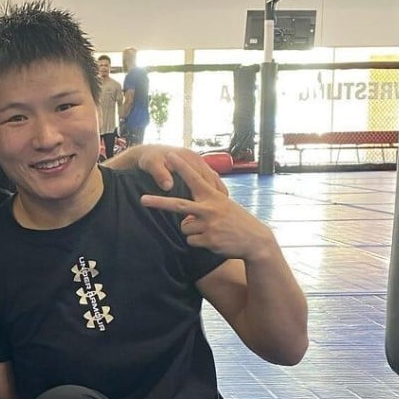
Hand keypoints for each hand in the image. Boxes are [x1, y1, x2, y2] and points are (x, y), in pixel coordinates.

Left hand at [141, 153, 274, 259]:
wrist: (256, 240)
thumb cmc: (238, 221)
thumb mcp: (224, 206)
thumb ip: (205, 205)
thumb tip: (186, 216)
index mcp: (213, 196)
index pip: (194, 178)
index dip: (181, 167)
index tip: (170, 155)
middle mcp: (210, 208)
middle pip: (178, 205)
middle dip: (158, 202)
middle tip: (142, 200)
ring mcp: (209, 225)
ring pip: (184, 228)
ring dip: (193, 231)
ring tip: (210, 231)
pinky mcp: (209, 240)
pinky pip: (191, 241)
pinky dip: (199, 242)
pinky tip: (214, 240)